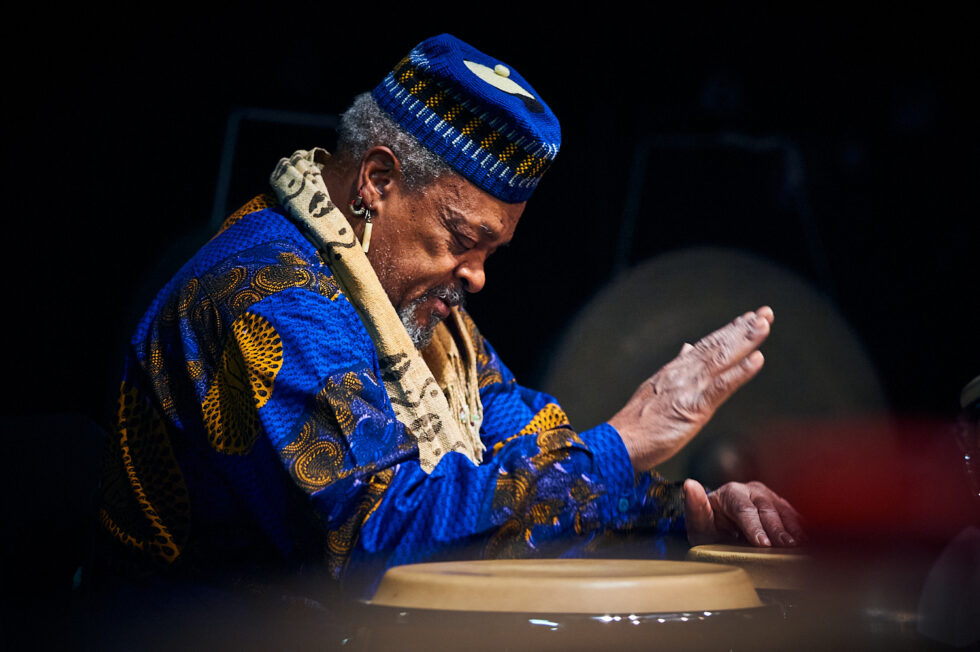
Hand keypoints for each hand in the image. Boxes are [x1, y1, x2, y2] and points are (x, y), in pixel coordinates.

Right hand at [608, 306, 773, 471]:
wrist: (619, 443)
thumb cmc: (636, 425)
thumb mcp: (654, 390)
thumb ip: (675, 369)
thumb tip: (686, 348)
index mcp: (674, 372)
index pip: (705, 345)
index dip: (727, 331)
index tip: (747, 318)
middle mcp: (682, 374)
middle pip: (716, 346)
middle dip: (743, 328)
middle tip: (765, 312)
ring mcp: (688, 389)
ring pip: (721, 359)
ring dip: (745, 341)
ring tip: (764, 324)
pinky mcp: (693, 408)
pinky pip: (721, 387)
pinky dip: (740, 372)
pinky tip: (757, 359)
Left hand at [684, 479, 804, 546]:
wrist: (723, 528)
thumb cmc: (711, 527)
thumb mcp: (698, 522)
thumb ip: (695, 506)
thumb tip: (690, 485)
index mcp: (731, 492)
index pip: (744, 509)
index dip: (754, 526)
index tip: (763, 543)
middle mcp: (751, 490)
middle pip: (766, 509)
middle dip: (777, 529)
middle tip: (787, 546)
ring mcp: (769, 496)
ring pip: (784, 510)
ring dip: (794, 528)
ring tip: (801, 545)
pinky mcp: (782, 505)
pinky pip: (794, 515)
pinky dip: (802, 527)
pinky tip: (811, 539)